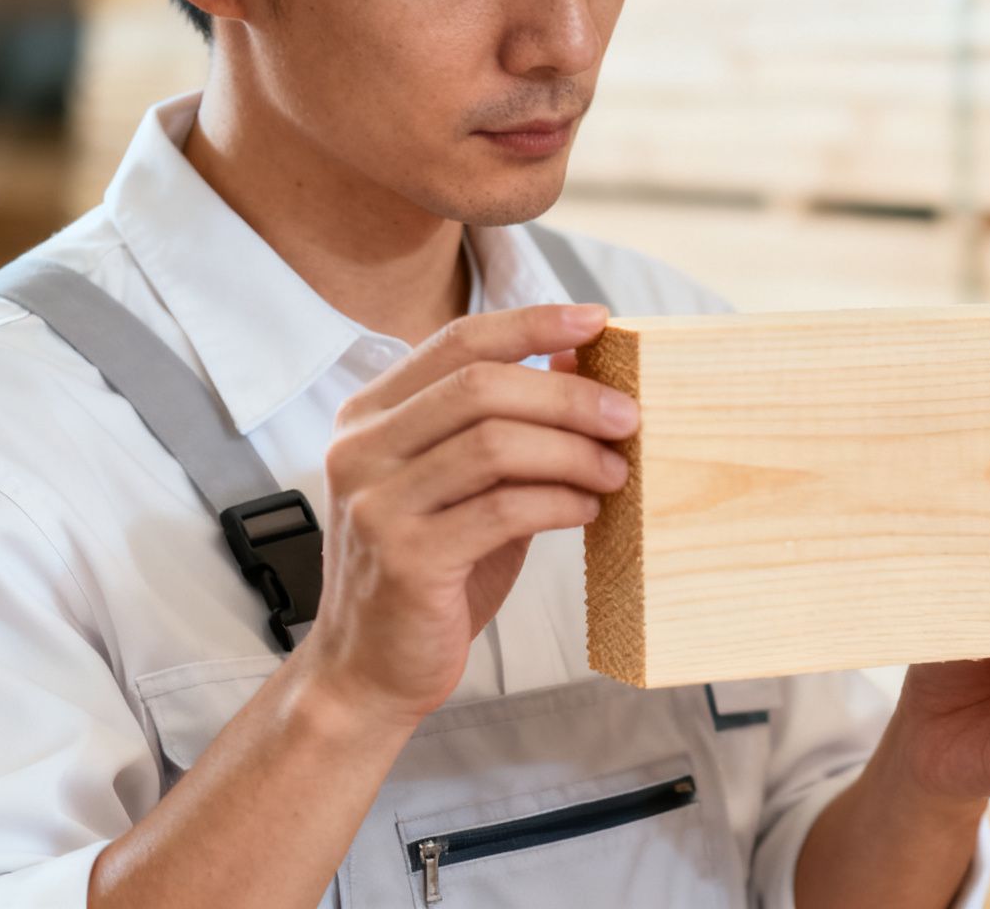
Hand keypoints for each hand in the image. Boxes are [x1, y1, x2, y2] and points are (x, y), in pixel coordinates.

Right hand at [295, 303, 632, 729]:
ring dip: (573, 451)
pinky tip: (588, 509)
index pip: (458, 342)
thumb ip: (510, 422)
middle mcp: (361, 449)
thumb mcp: (469, 484)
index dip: (533, 323)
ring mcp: (376, 503)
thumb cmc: (432, 569)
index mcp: (370, 416)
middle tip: (628, 415)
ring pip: (494, 444)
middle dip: (569, 395)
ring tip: (617, 470)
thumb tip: (577, 355)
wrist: (370, 669)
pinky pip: (502, 509)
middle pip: (482, 386)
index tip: (597, 320)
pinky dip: (560, 501)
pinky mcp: (405, 558)